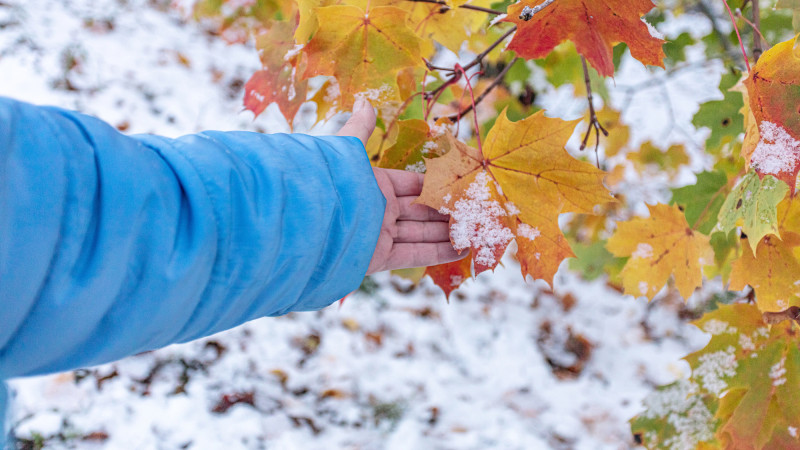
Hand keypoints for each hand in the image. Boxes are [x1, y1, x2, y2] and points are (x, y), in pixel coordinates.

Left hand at [338, 98, 465, 273]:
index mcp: (374, 185)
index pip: (413, 184)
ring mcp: (379, 234)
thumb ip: (360, 128)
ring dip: (450, 233)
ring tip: (479, 231)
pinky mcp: (379, 257)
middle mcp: (378, 210)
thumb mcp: (346, 149)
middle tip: (479, 211)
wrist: (305, 221)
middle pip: (421, 210)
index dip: (438, 185)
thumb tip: (364, 100)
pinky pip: (414, 254)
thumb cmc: (328, 181)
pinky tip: (463, 250)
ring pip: (422, 233)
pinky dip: (439, 253)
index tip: (465, 184)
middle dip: (449, 211)